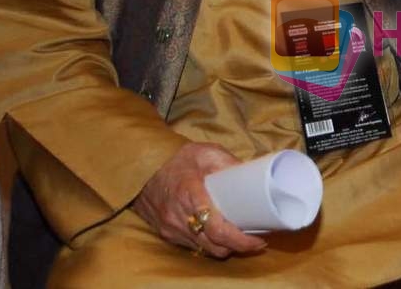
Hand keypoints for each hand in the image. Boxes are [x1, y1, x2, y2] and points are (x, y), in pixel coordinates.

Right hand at [132, 142, 267, 257]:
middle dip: (237, 247)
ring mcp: (170, 228)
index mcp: (190, 194)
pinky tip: (219, 234)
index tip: (258, 241)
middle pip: (213, 245)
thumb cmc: (177, 157)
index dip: (240, 240)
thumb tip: (254, 174)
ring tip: (240, 236)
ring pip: (204, 249)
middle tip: (254, 240)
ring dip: (223, 247)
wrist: (143, 165)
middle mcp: (178, 216)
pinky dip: (208, 243)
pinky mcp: (166, 233)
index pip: (217, 229)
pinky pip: (192, 245)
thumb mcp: (205, 152)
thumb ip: (228, 163)